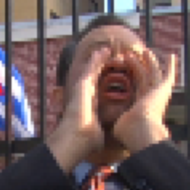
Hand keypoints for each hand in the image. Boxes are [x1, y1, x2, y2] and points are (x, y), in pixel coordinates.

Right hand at [46, 46, 110, 171]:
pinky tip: (104, 50)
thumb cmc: (85, 140)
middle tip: (113, 58)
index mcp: (88, 106)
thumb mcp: (96, 133)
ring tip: (108, 49)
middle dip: (102, 67)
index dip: (104, 82)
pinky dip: (97, 59)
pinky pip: (91, 67)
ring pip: (92, 70)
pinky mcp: (82, 84)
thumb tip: (102, 138)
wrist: (77, 137)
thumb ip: (99, 130)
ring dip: (100, 59)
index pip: (97, 90)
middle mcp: (84, 95)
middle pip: (94, 77)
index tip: (113, 77)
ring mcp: (81, 88)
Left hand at [113, 50, 176, 152]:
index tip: (126, 69)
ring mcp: (159, 94)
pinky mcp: (164, 89)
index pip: (138, 88)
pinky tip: (172, 55)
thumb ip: (118, 121)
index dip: (132, 77)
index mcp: (141, 107)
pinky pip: (168, 75)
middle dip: (137, 65)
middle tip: (129, 54)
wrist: (139, 128)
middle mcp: (152, 99)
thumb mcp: (119, 125)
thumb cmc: (127, 131)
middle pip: (145, 77)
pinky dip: (171, 66)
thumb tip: (115, 127)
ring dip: (148, 61)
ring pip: (153, 73)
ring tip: (142, 50)